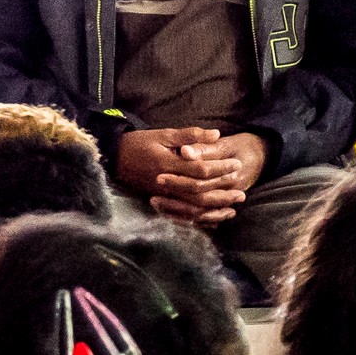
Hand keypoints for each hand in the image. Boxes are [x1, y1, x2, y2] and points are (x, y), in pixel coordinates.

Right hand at [117, 128, 260, 226]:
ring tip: (233, 208)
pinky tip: (214, 220)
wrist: (114, 158)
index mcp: (167, 164)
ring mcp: (162, 196)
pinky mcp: (159, 202)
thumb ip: (190, 136)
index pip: (200, 169)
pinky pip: (181, 215)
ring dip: (214, 208)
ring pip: (191, 207)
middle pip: (199, 192)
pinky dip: (198, 219)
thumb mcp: (164, 134)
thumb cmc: (140, 143)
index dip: (220, 168)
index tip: (237, 164)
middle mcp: (165, 183)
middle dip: (222, 191)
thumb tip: (216, 134)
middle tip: (242, 190)